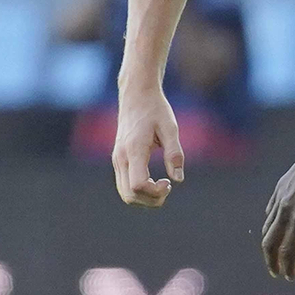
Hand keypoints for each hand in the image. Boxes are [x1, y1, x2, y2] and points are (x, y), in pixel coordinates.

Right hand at [112, 91, 183, 207]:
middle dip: (151, 200)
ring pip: (125, 193)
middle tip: (167, 188)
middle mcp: (121, 157)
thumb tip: (178, 179)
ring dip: (144, 198)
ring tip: (162, 186)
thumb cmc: (155, 109)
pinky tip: (153, 181)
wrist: (136, 94)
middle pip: (129, 195)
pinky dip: (139, 191)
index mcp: (134, 150)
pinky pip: (124, 185)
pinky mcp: (118, 159)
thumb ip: (175, 154)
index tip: (168, 184)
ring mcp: (117, 159)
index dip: (155, 192)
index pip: (138, 185)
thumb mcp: (170, 128)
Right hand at [262, 137, 294, 279]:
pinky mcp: (279, 189)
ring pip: (267, 228)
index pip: (287, 251)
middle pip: (269, 243)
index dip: (287, 267)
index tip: (291, 276)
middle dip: (271, 261)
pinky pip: (270, 212)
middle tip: (277, 272)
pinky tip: (277, 229)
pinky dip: (270, 225)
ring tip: (277, 254)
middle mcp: (285, 211)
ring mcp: (280, 199)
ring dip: (270, 244)